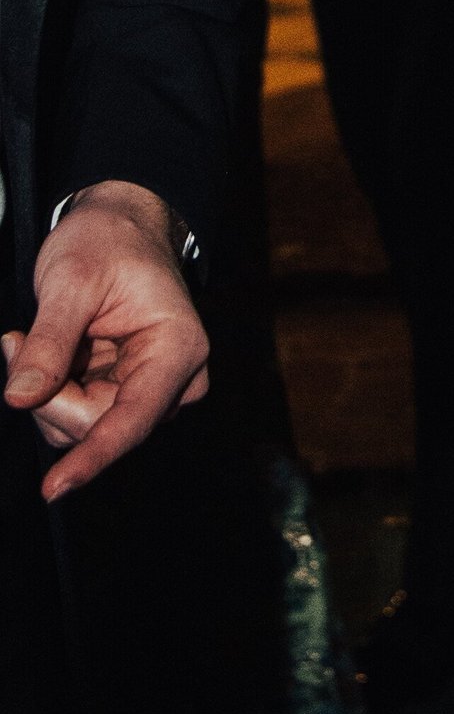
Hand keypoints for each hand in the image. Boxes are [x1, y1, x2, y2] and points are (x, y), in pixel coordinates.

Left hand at [3, 184, 209, 501]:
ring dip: (42, 393)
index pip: (132, 419)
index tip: (53, 488)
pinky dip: (47, 390)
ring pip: (79, 428)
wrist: (118, 224)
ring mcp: (147, 389)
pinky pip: (74, 415)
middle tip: (14, 341)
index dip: (92, 456)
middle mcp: (172, 380)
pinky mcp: (122, 392)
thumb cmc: (105, 241)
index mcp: (177, 350)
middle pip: (96, 426)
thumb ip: (49, 342)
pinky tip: (40, 351)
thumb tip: (18, 398)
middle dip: (47, 396)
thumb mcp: (70, 281)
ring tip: (26, 338)